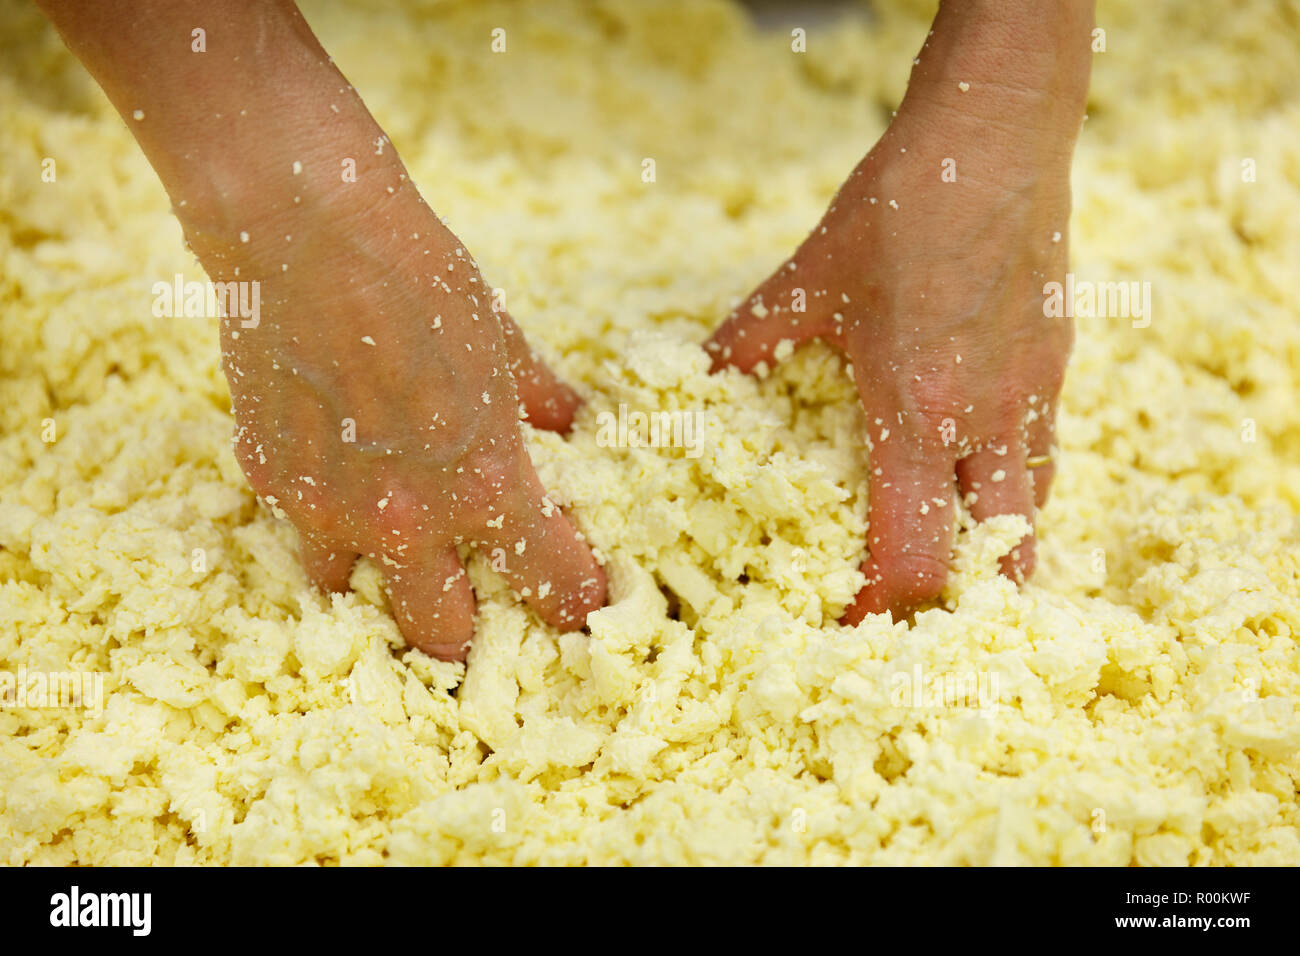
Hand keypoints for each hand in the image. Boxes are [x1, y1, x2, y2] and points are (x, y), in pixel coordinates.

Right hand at [185, 182, 605, 659]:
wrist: (308, 235)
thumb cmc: (419, 279)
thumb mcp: (502, 342)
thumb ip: (538, 399)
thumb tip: (570, 421)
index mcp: (485, 487)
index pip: (548, 581)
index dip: (569, 600)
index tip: (576, 606)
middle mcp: (408, 520)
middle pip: (443, 633)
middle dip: (463, 627)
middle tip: (471, 602)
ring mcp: (330, 510)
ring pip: (356, 596)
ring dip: (378, 582)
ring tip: (389, 551)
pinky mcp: (270, 483)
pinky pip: (303, 533)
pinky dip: (325, 524)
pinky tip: (337, 483)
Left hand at [706, 105, 1074, 622]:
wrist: (995, 141)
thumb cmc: (900, 208)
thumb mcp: (808, 278)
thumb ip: (750, 339)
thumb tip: (702, 376)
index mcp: (915, 411)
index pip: (910, 552)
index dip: (882, 607)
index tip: (852, 627)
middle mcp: (984, 419)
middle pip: (994, 558)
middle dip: (956, 605)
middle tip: (915, 619)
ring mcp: (1031, 395)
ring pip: (1030, 512)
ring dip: (993, 552)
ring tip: (955, 569)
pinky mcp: (1056, 367)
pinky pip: (1044, 456)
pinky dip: (1015, 490)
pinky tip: (984, 479)